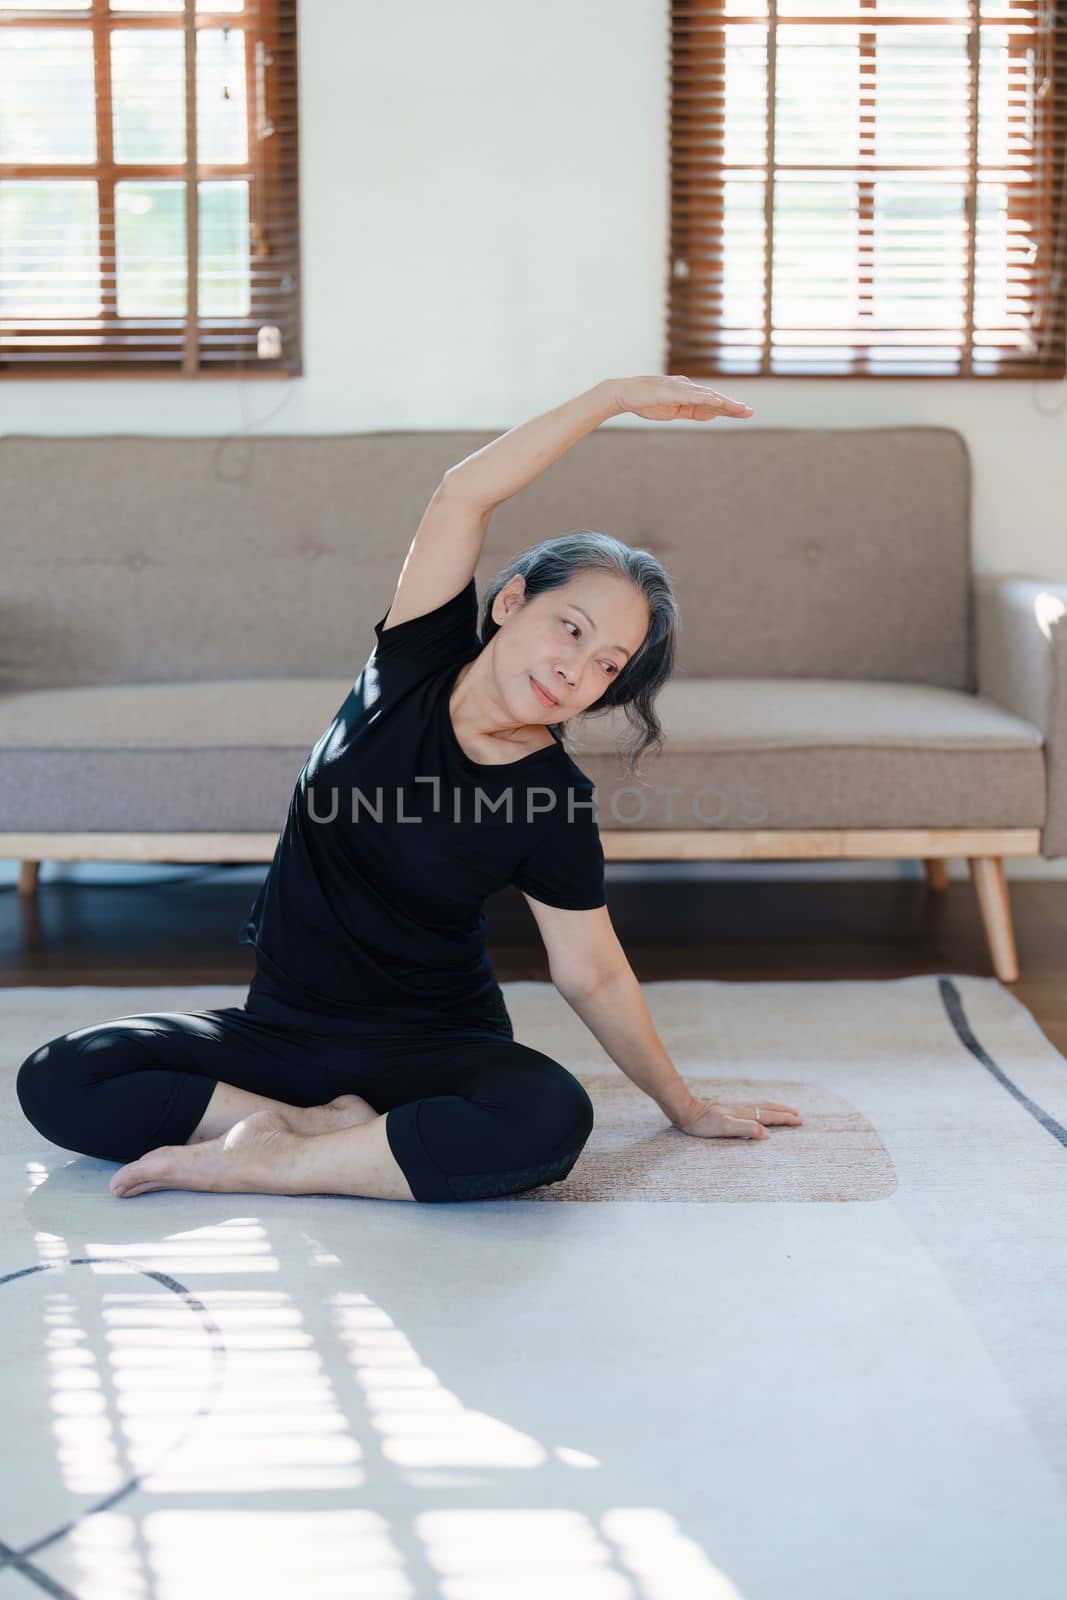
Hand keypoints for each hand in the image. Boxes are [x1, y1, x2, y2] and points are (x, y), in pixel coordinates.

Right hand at [608, 374, 753, 422]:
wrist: (624, 394)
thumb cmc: (646, 402)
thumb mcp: (674, 411)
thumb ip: (693, 412)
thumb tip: (713, 414)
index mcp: (688, 393)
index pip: (712, 402)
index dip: (728, 408)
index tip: (744, 413)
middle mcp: (687, 387)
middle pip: (713, 397)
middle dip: (732, 405)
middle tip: (750, 412)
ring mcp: (679, 387)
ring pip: (706, 396)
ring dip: (723, 403)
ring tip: (739, 409)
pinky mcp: (671, 390)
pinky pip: (691, 395)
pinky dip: (705, 399)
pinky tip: (717, 403)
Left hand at [674, 1097, 802, 1140]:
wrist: (686, 1110)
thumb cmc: (704, 1123)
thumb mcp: (725, 1128)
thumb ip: (747, 1128)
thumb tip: (767, 1133)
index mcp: (744, 1113)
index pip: (769, 1116)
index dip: (784, 1119)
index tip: (799, 1120)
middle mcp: (742, 1108)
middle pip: (768, 1108)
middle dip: (784, 1111)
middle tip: (798, 1114)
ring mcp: (736, 1106)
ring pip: (761, 1105)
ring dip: (775, 1107)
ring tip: (784, 1109)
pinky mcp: (729, 1107)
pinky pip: (753, 1105)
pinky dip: (763, 1107)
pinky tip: (759, 1108)